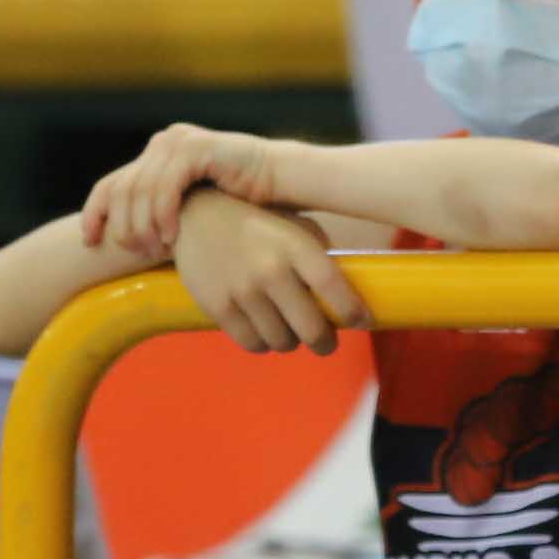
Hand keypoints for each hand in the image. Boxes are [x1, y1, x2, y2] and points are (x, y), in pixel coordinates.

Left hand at [84, 125, 287, 260]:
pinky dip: (163, 215)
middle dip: (122, 226)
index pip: (109, 184)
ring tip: (155, 250)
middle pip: (120, 189)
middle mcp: (163, 142)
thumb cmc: (240, 203)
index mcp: (156, 154)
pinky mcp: (197, 148)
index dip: (94, 214)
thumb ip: (160, 210)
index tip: (89, 243)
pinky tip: (171, 237)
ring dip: (143, 225)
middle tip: (136, 254)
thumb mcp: (189, 207)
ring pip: (140, 191)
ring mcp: (179, 142)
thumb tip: (124, 238)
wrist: (282, 182)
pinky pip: (166, 187)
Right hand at [174, 192, 364, 355]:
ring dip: (291, 341)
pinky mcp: (218, 306)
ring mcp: (242, 290)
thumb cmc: (256, 222)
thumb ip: (320, 254)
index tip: (363, 321)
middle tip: (326, 342)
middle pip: (311, 329)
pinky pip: (252, 344)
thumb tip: (348, 294)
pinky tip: (265, 330)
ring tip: (290, 330)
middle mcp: (270, 269)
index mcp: (296, 245)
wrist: (196, 214)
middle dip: (325, 342)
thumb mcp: (294, 225)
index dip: (354, 313)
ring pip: (282, 342)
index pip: (334, 289)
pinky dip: (264, 343)